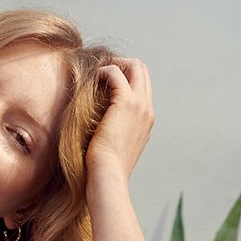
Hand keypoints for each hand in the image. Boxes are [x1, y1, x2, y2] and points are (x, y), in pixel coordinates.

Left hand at [85, 58, 153, 184]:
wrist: (108, 177)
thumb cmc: (105, 170)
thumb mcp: (113, 149)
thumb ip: (112, 134)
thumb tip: (98, 128)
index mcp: (146, 122)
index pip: (142, 87)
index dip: (125, 77)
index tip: (105, 81)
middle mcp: (147, 111)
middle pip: (142, 71)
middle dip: (122, 65)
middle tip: (101, 72)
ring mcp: (140, 106)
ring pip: (135, 66)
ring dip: (115, 64)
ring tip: (97, 73)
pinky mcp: (126, 102)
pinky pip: (116, 73)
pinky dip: (104, 71)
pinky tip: (92, 79)